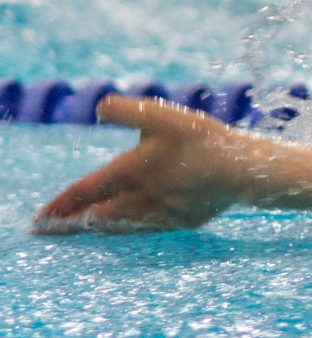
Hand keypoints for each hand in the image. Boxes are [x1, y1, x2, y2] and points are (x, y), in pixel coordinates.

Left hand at [32, 96, 252, 233]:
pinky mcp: (183, 221)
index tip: (41, 217)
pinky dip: (127, 228)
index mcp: (130, 173)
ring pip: (120, 225)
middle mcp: (141, 198)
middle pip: (97, 216)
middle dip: (70, 223)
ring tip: (81, 228)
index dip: (60, 205)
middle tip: (49, 230)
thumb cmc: (203, 140)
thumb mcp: (162, 115)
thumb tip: (99, 107)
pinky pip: (146, 227)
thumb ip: (125, 109)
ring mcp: (162, 214)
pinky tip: (127, 225)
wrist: (244, 170)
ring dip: (97, 227)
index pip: (85, 192)